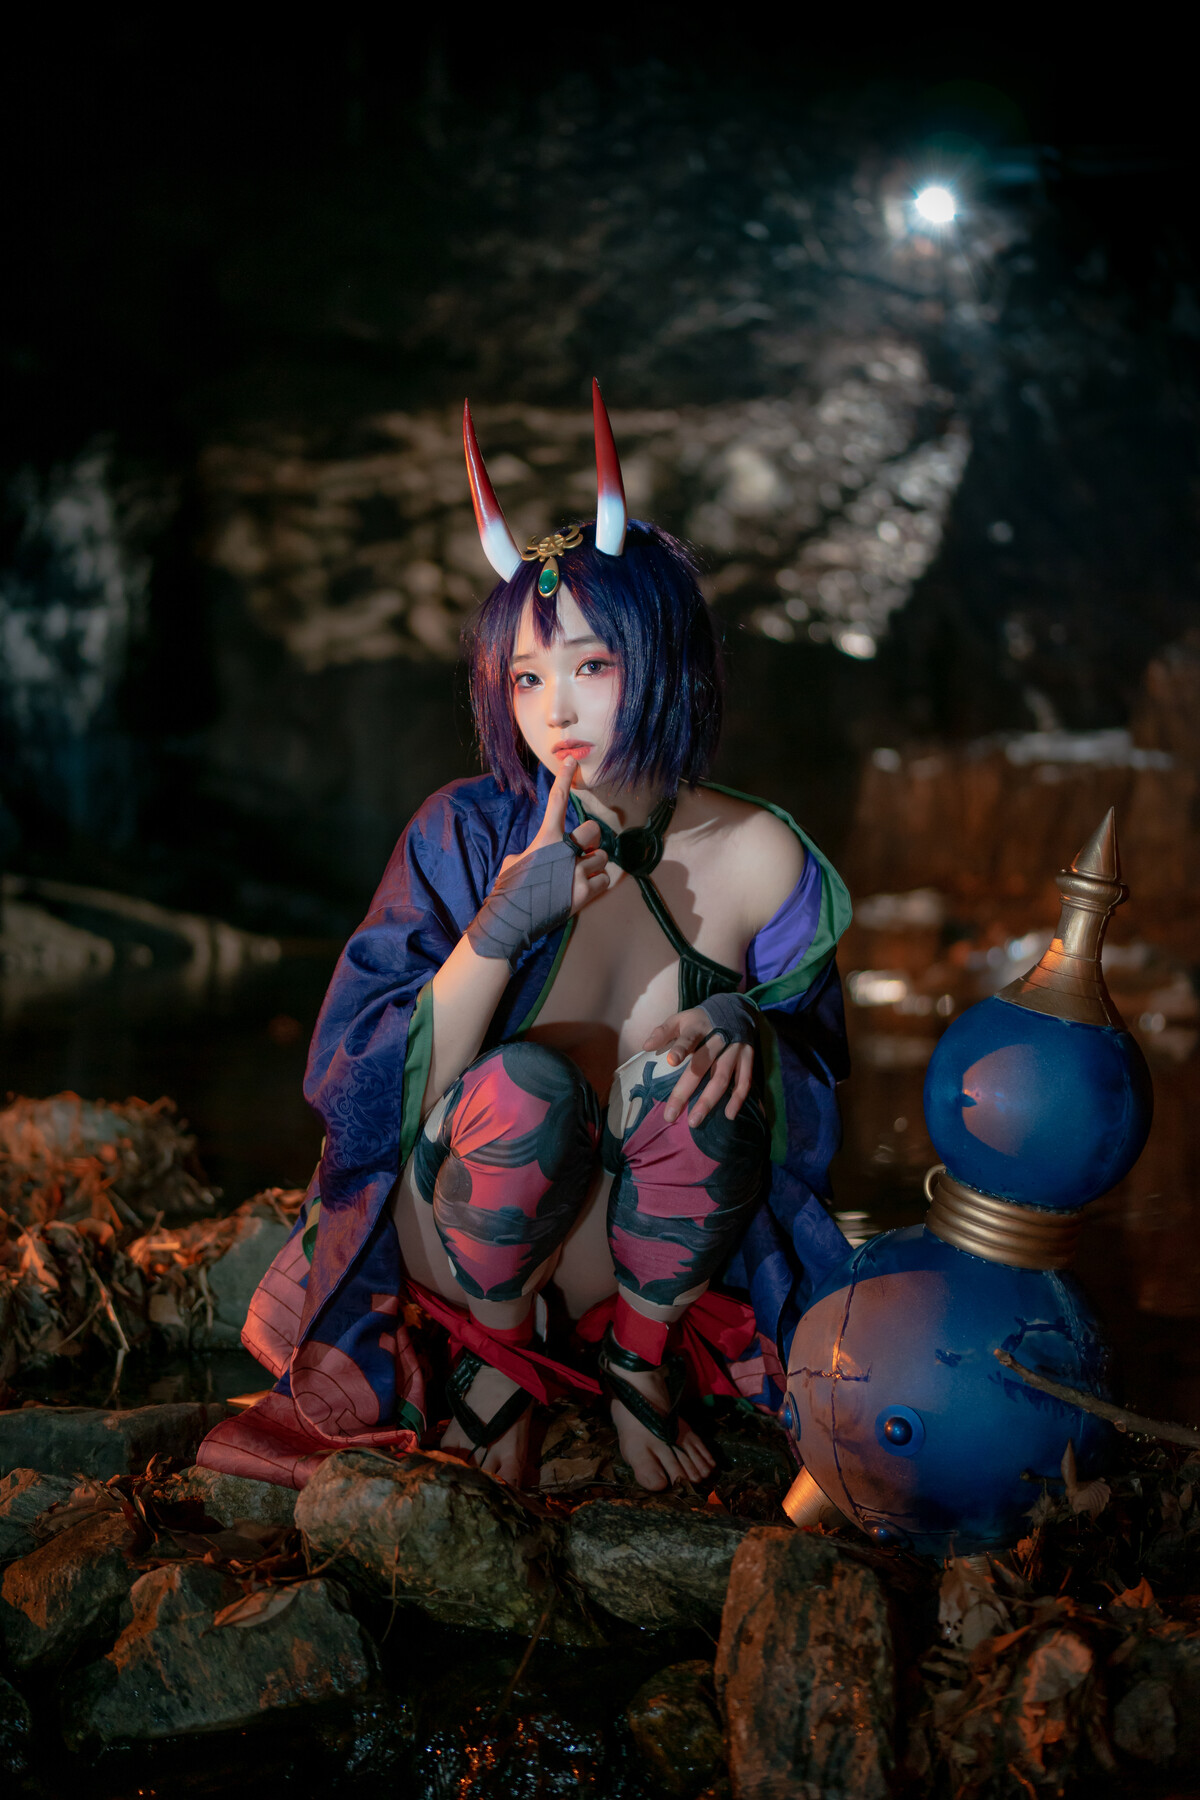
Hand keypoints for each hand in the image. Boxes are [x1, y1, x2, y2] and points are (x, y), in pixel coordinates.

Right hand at [467, 760, 610, 966]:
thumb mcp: (516, 861)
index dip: (565, 777)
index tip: (572, 761)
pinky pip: (604, 880)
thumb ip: (538, 850)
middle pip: (594, 830)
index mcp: (546, 838)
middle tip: (582, 852)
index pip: (557, 800)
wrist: (512, 919)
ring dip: (593, 866)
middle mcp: (564, 851)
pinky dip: (596, 884)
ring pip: (602, 858)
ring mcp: (576, 873)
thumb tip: (548, 851)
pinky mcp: (584, 894)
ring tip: (577, 877)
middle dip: (591, 840)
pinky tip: (581, 890)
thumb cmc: (509, 889)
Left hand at [642, 1006, 755, 1125]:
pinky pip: (744, 1081)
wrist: (736, 1009)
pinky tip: (728, 1115)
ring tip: (695, 1121)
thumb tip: (645, 1046)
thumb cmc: (700, 1020)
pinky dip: (738, 1099)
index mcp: (698, 1027)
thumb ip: (663, 1031)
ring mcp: (735, 1049)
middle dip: (686, 1089)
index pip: (688, 1038)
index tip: (671, 1061)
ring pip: (721, 1077)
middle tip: (671, 1114)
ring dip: (709, 1100)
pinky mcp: (748, 1058)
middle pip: (702, 1065)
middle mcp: (718, 1038)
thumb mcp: (680, 1018)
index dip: (680, 1049)